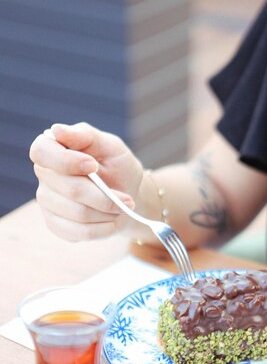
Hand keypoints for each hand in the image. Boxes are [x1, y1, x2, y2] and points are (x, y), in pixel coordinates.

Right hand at [29, 122, 142, 240]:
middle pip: (70, 189)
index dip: (66, 162)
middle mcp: (44, 176)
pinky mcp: (56, 225)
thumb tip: (57, 130)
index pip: (41, 152)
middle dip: (105, 196)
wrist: (128, 197)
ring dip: (108, 213)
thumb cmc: (118, 167)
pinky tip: (111, 221)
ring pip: (78, 214)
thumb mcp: (111, 147)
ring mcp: (47, 202)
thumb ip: (86, 136)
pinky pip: (79, 233)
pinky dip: (103, 229)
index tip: (94, 166)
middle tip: (126, 199)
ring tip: (121, 208)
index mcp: (52, 149)